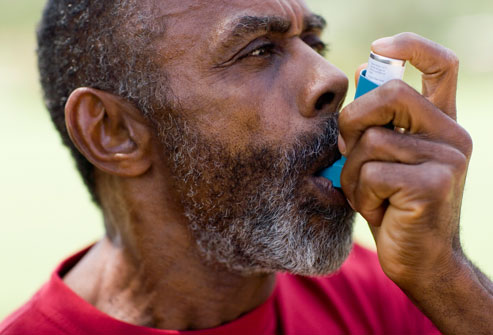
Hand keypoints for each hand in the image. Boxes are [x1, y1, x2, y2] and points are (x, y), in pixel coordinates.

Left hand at [338, 32, 471, 290]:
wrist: (421, 260)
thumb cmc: (393, 206)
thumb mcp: (383, 159)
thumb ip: (377, 121)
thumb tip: (361, 69)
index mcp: (441, 123)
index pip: (440, 64)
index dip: (410, 46)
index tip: (378, 47)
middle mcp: (452, 135)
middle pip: (389, 94)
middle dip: (353, 122)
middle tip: (350, 152)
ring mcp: (448, 159)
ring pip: (371, 141)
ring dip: (352, 172)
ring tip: (367, 193)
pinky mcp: (433, 185)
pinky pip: (371, 174)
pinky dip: (360, 194)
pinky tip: (379, 210)